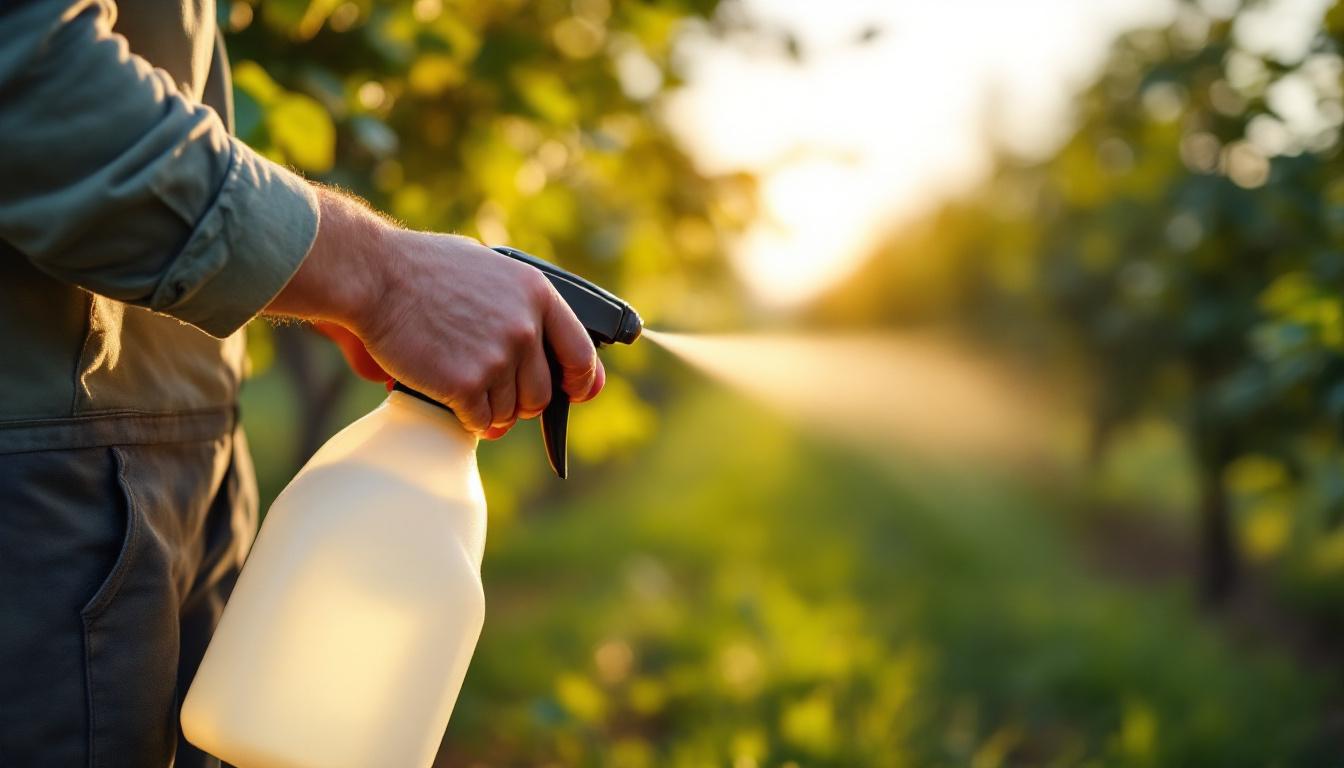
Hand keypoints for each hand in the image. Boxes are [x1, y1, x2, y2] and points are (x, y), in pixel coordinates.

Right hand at [267, 188, 604, 437]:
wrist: (375, 276)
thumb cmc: (423, 269)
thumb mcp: (488, 268)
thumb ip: (520, 302)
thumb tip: (541, 337)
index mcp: (536, 294)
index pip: (580, 353)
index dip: (581, 380)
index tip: (575, 392)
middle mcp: (524, 328)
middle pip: (541, 393)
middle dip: (521, 401)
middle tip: (495, 393)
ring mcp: (497, 358)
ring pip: (511, 412)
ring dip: (492, 411)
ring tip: (465, 390)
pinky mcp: (466, 384)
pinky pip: (482, 422)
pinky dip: (469, 420)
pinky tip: (453, 402)